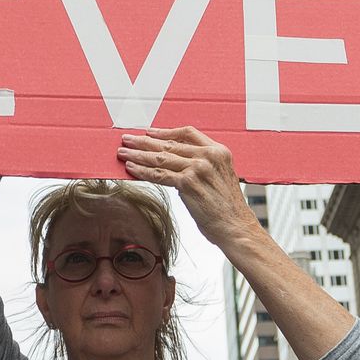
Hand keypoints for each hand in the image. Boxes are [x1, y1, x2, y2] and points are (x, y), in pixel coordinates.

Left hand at [117, 128, 258, 247]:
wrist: (236, 227)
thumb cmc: (228, 208)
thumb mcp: (220, 177)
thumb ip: (204, 165)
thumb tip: (176, 164)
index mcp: (219, 151)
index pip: (187, 133)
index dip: (165, 132)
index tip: (150, 132)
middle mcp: (209, 156)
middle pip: (169, 144)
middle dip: (144, 141)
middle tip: (127, 139)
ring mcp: (198, 168)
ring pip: (161, 158)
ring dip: (138, 155)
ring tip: (122, 153)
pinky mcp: (188, 183)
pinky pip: (159, 175)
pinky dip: (142, 171)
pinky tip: (131, 169)